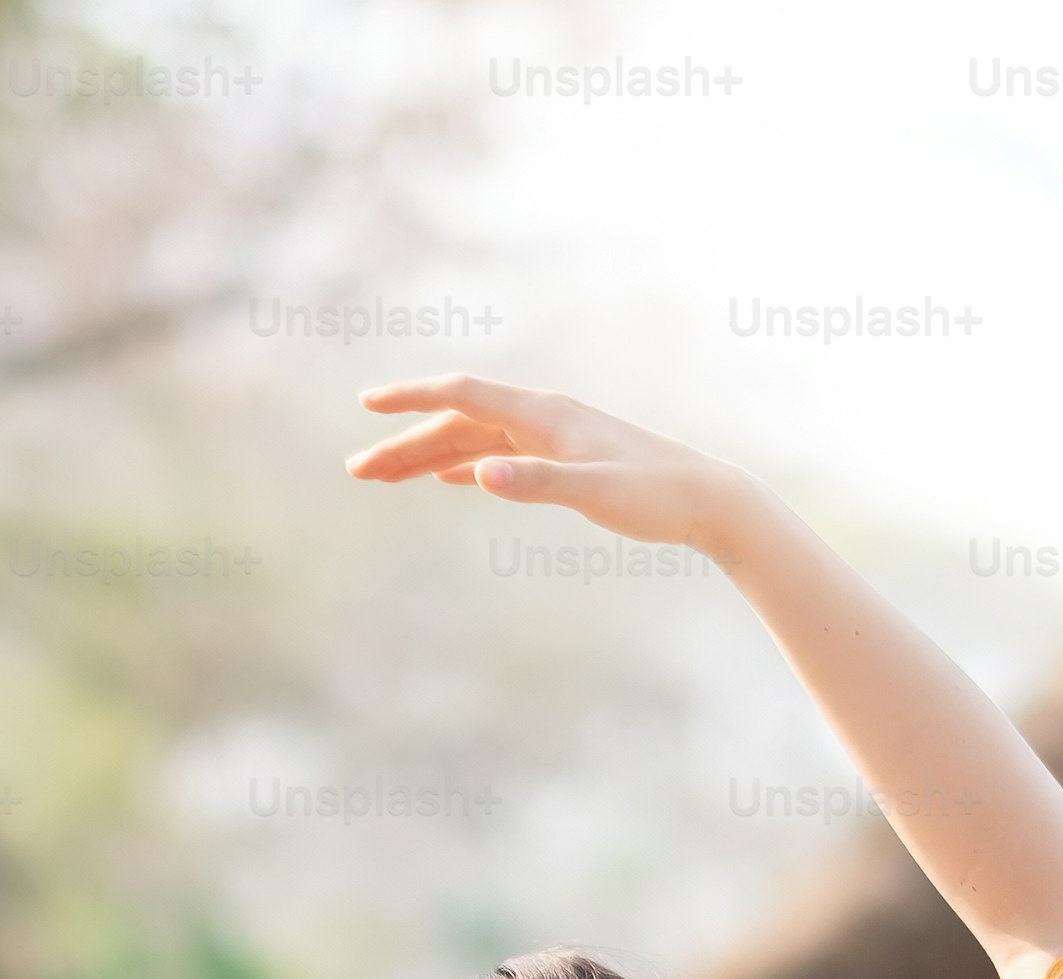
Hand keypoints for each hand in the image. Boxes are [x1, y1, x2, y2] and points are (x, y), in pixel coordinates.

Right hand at [348, 377, 758, 556]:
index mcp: (543, 416)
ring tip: (384, 477)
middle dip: (404, 444)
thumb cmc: (655, 496)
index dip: (411, 399)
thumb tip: (478, 474)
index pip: (462, 395)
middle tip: (357, 471)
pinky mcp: (563, 459)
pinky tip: (447, 476)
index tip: (366, 406)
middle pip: (457, 422)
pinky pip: (498, 454)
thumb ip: (536, 483)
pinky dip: (464, 462)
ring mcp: (551, 438)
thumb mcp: (595, 493)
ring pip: (474, 440)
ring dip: (427, 456)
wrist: (705, 499)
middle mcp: (542, 418)